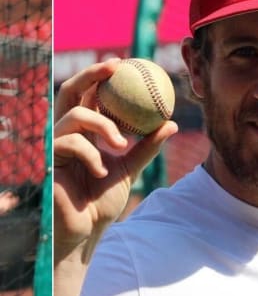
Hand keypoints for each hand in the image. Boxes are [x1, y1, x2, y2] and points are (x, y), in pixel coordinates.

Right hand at [54, 59, 177, 261]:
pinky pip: (71, 143)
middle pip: (70, 92)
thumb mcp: (131, 168)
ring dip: (102, 126)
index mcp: (84, 132)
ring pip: (75, 116)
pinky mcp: (47, 161)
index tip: (122, 64)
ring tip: (121, 144)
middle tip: (114, 68)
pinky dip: (92, 155)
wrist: (86, 231)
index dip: (100, 76)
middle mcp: (67, 133)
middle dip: (90, 75)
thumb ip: (147, 146)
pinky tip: (102, 173)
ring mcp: (55, 146)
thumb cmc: (103, 200)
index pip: (88, 96)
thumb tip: (172, 123)